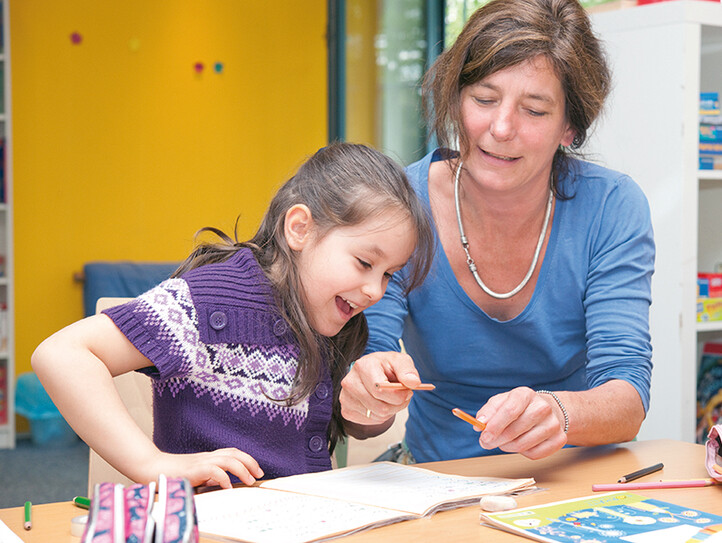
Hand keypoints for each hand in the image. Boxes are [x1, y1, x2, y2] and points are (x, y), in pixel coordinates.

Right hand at [145, 448, 263, 488]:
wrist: (150, 467)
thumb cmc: (171, 473)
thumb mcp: (194, 475)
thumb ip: (208, 477)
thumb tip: (222, 484)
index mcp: (207, 458)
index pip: (231, 452)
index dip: (247, 459)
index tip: (257, 470)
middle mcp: (206, 457)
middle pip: (234, 453)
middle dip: (250, 461)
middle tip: (259, 474)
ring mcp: (200, 462)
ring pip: (228, 459)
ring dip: (242, 469)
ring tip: (249, 481)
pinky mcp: (193, 470)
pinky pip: (213, 471)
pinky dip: (224, 478)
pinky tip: (228, 487)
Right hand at [340, 350, 420, 425]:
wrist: (371, 372)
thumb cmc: (386, 367)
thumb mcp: (400, 361)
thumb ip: (407, 369)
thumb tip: (413, 382)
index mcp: (363, 366)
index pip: (380, 389)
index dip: (398, 395)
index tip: (407, 392)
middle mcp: (349, 382)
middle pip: (380, 407)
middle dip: (396, 405)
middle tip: (401, 396)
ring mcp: (345, 397)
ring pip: (376, 416)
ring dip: (389, 411)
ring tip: (389, 398)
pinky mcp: (346, 410)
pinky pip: (369, 422)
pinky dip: (379, 416)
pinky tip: (379, 403)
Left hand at [475, 387, 567, 459]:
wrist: (545, 411)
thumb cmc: (518, 407)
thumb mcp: (501, 402)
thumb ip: (487, 412)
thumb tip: (479, 424)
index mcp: (525, 394)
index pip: (509, 411)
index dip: (494, 426)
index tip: (483, 436)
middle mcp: (543, 407)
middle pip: (515, 430)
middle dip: (497, 440)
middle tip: (486, 443)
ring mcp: (553, 423)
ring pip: (523, 444)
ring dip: (508, 447)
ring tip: (504, 442)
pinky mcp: (559, 439)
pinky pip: (535, 454)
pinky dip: (523, 453)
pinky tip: (521, 444)